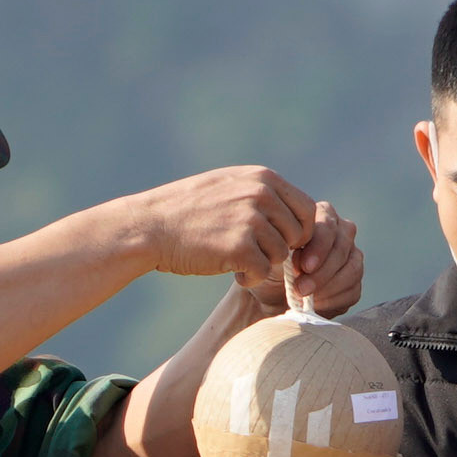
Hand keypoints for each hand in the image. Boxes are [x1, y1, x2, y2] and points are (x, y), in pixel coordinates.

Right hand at [135, 166, 317, 282]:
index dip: (299, 232)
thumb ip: (260, 193)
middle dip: (281, 250)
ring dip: (263, 264)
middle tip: (256, 256)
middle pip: (298, 234)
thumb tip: (293, 211)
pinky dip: (251, 279)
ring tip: (238, 262)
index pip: (306, 208)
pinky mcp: (240, 248)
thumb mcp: (227, 186)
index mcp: (262, 178)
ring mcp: (251, 220)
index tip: (282, 244)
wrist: (150, 226)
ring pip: (281, 255)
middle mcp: (261, 195)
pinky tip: (234, 274)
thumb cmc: (187, 210)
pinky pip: (263, 272)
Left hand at [239, 199, 362, 315]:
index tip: (302, 267)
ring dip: (328, 287)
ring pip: (352, 268)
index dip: (318, 247)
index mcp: (321, 216)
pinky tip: (316, 305)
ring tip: (307, 299)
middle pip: (342, 246)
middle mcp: (341, 231)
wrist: (273, 296)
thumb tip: (297, 254)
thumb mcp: (272, 256)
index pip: (328, 225)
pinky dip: (334, 300)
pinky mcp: (354, 281)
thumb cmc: (271, 269)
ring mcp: (352, 255)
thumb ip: (284, 248)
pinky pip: (353, 289)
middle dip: (322, 271)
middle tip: (302, 288)